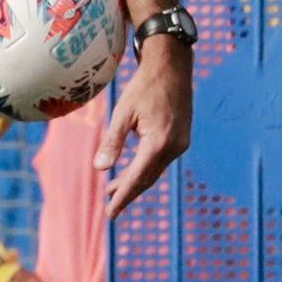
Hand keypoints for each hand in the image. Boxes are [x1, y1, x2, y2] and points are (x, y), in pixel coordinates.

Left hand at [95, 35, 192, 215]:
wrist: (172, 68)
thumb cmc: (144, 87)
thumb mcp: (123, 113)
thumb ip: (112, 142)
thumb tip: (100, 169)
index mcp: (158, 143)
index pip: (137, 178)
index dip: (123, 197)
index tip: (111, 213)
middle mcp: (174, 147)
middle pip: (148, 178)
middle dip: (128, 193)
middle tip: (110, 208)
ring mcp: (180, 144)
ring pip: (154, 170)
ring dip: (136, 181)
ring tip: (113, 190)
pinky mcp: (181, 139)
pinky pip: (161, 160)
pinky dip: (145, 168)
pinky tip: (132, 170)